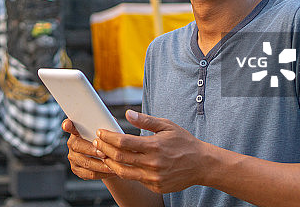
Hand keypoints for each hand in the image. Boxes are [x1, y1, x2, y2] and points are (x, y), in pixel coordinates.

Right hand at [62, 118, 115, 179]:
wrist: (106, 157)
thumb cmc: (106, 141)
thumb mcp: (106, 130)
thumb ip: (106, 124)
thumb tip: (111, 121)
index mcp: (77, 131)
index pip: (69, 125)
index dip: (67, 125)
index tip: (66, 125)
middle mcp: (72, 143)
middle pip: (77, 146)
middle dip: (92, 150)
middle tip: (104, 153)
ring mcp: (73, 157)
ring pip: (85, 162)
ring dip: (100, 165)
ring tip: (111, 165)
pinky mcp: (77, 170)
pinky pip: (89, 173)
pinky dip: (101, 173)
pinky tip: (110, 171)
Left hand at [93, 110, 207, 193]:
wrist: (203, 165)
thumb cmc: (184, 143)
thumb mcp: (167, 126)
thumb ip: (145, 121)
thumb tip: (127, 114)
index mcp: (154, 146)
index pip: (123, 142)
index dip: (108, 137)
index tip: (100, 132)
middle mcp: (153, 163)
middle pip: (119, 157)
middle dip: (104, 149)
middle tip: (96, 142)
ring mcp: (154, 177)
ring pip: (124, 172)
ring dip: (110, 163)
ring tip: (103, 155)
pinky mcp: (156, 186)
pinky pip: (135, 179)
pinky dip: (125, 171)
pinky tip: (119, 164)